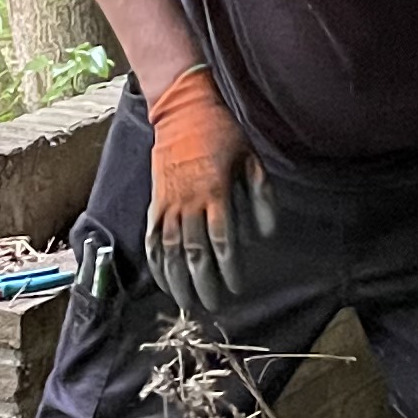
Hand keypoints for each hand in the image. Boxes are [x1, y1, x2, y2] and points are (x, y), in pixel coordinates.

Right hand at [140, 64, 271, 311]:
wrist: (182, 111)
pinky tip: (164, 282)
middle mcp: (188, 201)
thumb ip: (262, 197)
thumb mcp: (252, 159)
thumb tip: (265, 236)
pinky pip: (151, 239)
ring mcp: (167, 203)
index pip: (222, 240)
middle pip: (194, 253)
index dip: (229, 269)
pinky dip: (156, 264)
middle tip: (215, 306)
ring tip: (188, 304)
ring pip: (169, 251)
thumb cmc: (222, 134)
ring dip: (178, 281)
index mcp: (215, 192)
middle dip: (204, 284)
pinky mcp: (155, 202)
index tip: (237, 288)